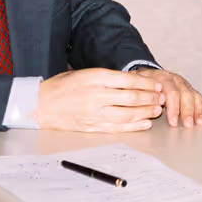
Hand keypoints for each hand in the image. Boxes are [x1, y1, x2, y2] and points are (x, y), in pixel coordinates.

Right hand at [33, 68, 164, 132]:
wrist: (40, 105)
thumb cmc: (62, 86)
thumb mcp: (85, 73)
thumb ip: (107, 77)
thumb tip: (133, 80)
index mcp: (96, 78)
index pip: (128, 80)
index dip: (147, 83)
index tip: (157, 84)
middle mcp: (96, 95)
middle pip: (131, 98)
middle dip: (150, 97)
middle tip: (162, 97)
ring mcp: (94, 113)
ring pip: (127, 113)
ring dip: (145, 112)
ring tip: (157, 109)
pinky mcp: (92, 126)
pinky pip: (117, 127)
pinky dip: (134, 126)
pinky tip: (145, 123)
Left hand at [131, 68, 201, 127]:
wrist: (145, 73)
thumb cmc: (140, 83)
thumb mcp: (136, 86)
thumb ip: (142, 95)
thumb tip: (146, 106)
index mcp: (161, 78)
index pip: (171, 93)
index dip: (173, 108)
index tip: (173, 121)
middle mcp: (174, 79)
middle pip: (185, 94)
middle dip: (188, 111)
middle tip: (188, 124)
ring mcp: (183, 84)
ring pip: (194, 96)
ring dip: (198, 111)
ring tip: (200, 122)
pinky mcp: (188, 88)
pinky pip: (199, 97)